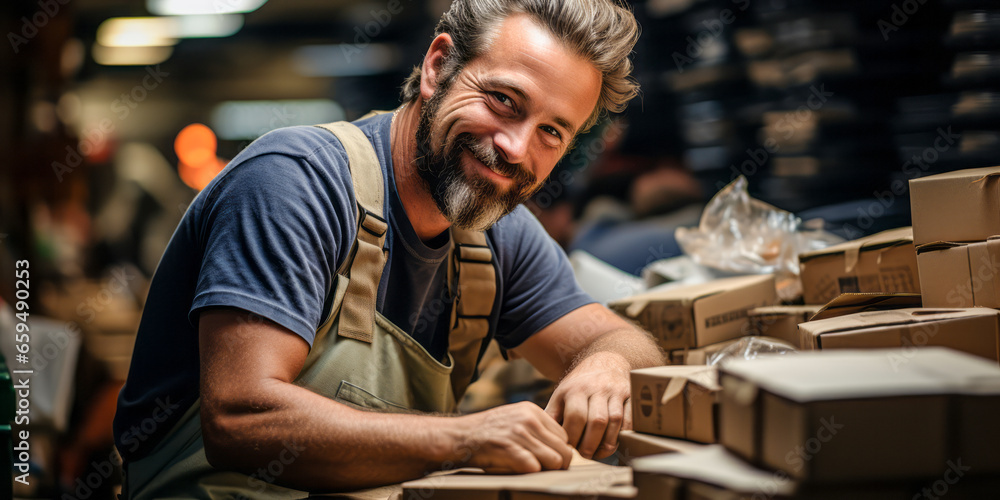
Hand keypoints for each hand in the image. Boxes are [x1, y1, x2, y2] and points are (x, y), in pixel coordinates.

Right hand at [452, 401, 572, 472]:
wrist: (457, 436)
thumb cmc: (486, 432)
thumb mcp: (514, 418)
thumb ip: (535, 427)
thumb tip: (558, 447)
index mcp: (532, 410)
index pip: (563, 435)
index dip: (558, 451)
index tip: (548, 459)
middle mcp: (528, 419)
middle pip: (563, 449)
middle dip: (558, 464)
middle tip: (545, 471)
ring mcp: (519, 433)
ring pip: (555, 460)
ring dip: (546, 470)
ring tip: (533, 471)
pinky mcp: (508, 448)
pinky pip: (535, 467)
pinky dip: (531, 473)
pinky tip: (521, 471)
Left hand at [544, 351, 631, 459]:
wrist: (605, 362)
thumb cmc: (579, 385)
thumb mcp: (561, 394)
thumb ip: (552, 415)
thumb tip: (545, 438)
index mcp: (575, 389)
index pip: (575, 417)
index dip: (573, 437)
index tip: (569, 450)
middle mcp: (596, 388)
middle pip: (596, 421)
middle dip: (590, 443)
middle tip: (585, 456)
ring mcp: (615, 391)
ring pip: (614, 421)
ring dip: (607, 442)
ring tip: (599, 453)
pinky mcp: (630, 395)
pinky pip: (630, 418)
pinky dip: (624, 434)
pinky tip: (615, 443)